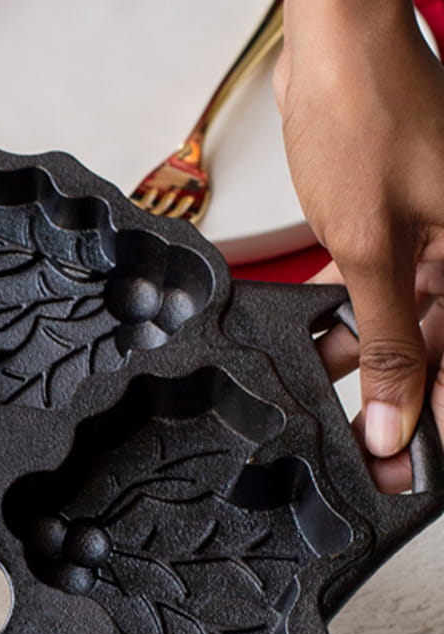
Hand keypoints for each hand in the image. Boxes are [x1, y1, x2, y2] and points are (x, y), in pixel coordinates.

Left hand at [276, 0, 443, 482]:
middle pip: (436, 339)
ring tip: (325, 388)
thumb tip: (393, 419)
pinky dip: (352, 308)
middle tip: (358, 439)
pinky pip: (384, 281)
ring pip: (406, 314)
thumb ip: (383, 340)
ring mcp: (436, 229)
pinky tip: (320, 337)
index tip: (405, 465)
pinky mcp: (400, 218)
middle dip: (393, 390)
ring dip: (364, 351)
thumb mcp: (371, 248)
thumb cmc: (363, 124)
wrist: (334, 48)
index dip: (431, 413)